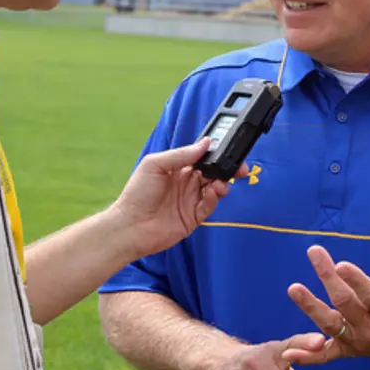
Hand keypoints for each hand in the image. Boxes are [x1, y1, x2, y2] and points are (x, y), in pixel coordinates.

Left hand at [111, 139, 246, 259]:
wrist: (130, 226)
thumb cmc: (137, 193)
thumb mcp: (155, 164)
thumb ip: (180, 154)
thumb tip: (205, 144)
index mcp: (177, 168)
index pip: (201, 157)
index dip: (214, 153)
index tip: (227, 148)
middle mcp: (186, 183)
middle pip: (213, 172)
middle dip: (226, 168)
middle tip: (239, 167)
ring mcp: (190, 200)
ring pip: (215, 188)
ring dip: (222, 183)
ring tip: (221, 182)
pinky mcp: (194, 217)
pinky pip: (210, 205)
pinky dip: (215, 198)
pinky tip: (213, 192)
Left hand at [281, 246, 369, 366]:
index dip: (357, 281)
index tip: (341, 264)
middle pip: (345, 304)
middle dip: (328, 278)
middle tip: (314, 253)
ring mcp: (356, 341)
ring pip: (330, 325)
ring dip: (310, 307)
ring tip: (293, 288)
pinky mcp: (347, 350)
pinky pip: (325, 357)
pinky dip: (307, 357)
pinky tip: (287, 353)